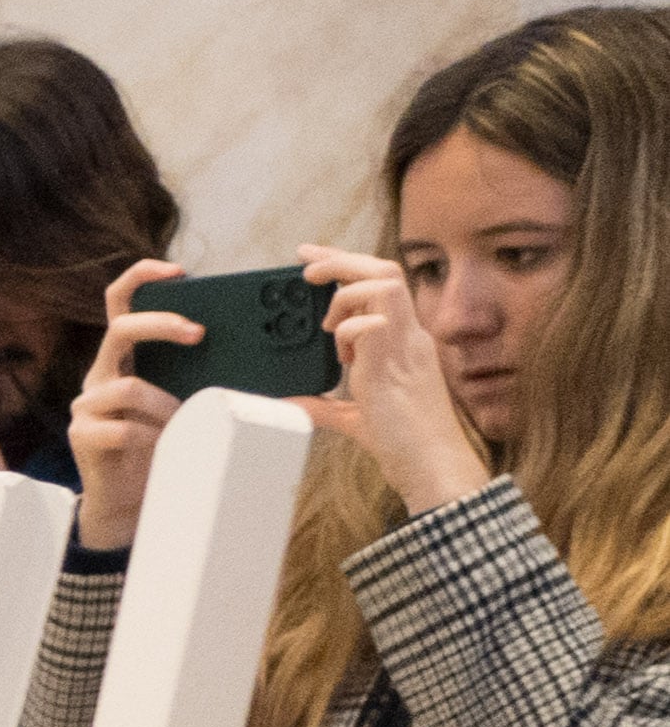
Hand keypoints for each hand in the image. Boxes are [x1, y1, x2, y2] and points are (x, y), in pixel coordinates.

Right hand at [66, 257, 196, 549]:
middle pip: (119, 330)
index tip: (178, 270)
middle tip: (198, 334)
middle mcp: (100, 375)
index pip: (120, 303)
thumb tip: (267, 364)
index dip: (143, 277)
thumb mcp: (186, 406)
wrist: (129, 504)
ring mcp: (87, 405)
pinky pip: (122, 428)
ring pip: (128, 385)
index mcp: (123, 360)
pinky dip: (150, 437)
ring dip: (165, 405)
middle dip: (161, 324)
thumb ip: (204, 381)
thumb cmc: (162, 450)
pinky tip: (160, 447)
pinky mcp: (82, 435)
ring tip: (181, 425)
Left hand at [298, 242, 493, 515]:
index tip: (314, 262)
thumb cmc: (405, 444)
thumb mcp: (355, 419)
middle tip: (305, 264)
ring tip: (326, 324)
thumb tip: (292, 403)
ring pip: (384, 282)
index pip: (382, 286)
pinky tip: (343, 358)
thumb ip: (325, 407)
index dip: (348, 267)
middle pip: (384, 270)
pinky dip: (349, 328)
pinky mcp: (396, 362)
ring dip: (345, 290)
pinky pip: (374, 320)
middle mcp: (409, 336)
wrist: (434, 467)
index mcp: (403, 343)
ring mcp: (406, 345)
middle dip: (340, 259)